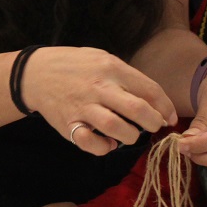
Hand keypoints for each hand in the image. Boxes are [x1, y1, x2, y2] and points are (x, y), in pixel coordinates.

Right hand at [21, 47, 175, 155]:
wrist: (36, 73)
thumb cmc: (76, 66)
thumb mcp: (103, 59)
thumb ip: (127, 76)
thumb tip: (154, 100)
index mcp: (111, 68)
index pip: (149, 89)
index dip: (165, 107)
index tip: (170, 118)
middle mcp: (99, 87)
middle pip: (137, 109)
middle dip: (153, 122)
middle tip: (154, 127)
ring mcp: (83, 106)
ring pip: (116, 128)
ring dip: (130, 136)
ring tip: (130, 134)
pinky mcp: (69, 124)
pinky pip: (91, 143)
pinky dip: (104, 147)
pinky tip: (108, 143)